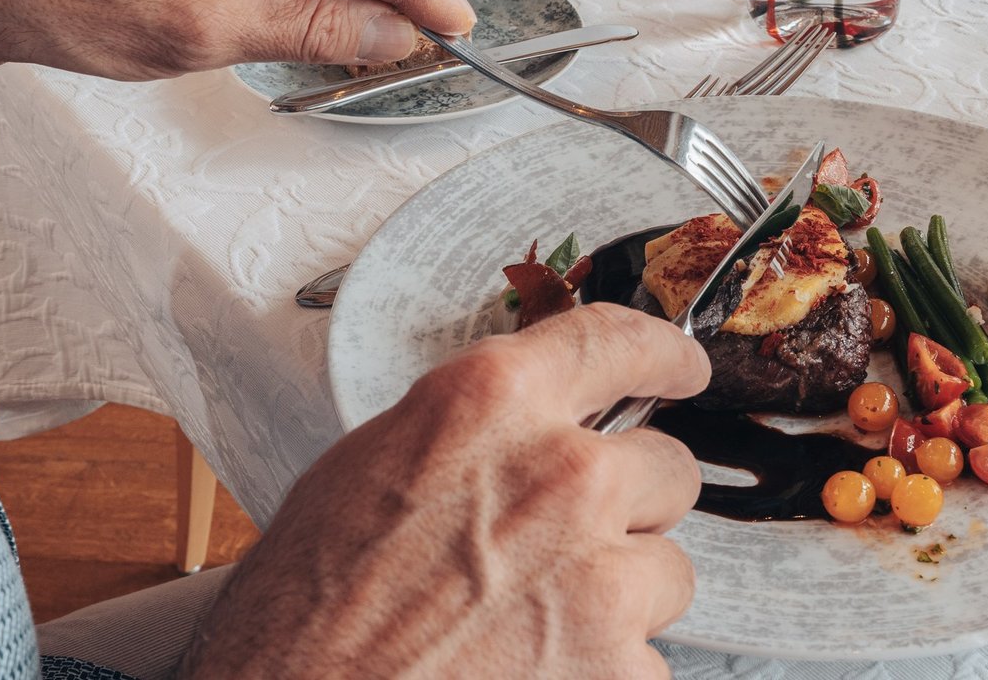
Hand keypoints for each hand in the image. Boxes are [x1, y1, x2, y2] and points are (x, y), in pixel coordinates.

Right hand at [182, 303, 710, 678]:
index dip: (663, 354)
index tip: (683, 367)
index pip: (615, 341)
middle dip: (630, 507)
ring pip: (667, 572)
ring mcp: (600, 578)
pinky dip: (604, 671)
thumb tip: (522, 437)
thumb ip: (470, 439)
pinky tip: (532, 676)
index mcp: (492, 404)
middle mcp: (563, 476)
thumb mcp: (367, 473)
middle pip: (666, 469)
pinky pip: (648, 660)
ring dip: (621, 597)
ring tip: (532, 627)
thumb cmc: (304, 611)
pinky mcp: (617, 670)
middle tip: (567, 546)